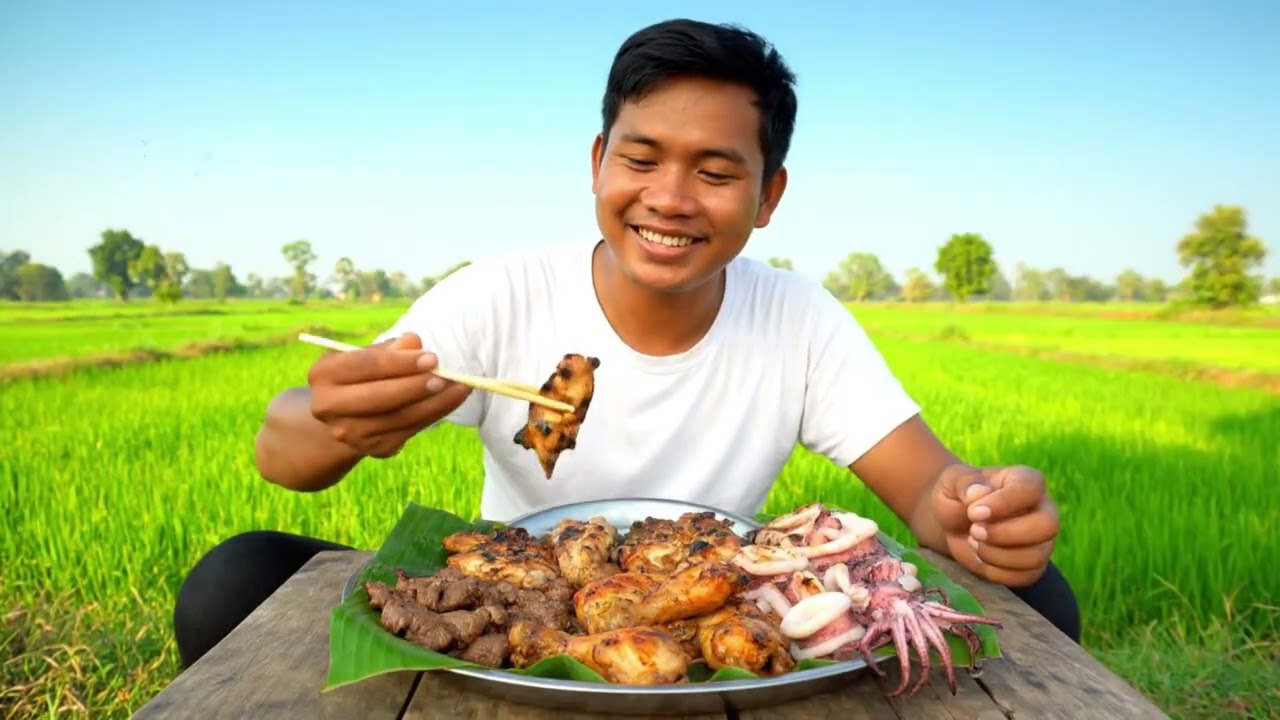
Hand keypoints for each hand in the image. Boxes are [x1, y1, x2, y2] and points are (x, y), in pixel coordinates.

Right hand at [306, 332, 471, 457]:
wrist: (348, 415)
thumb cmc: (363, 374)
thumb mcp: (370, 355)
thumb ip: (391, 349)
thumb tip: (414, 342)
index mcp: (323, 374)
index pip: (364, 366)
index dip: (400, 362)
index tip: (431, 357)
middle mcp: (328, 407)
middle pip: (379, 397)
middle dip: (415, 386)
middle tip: (445, 376)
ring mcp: (350, 433)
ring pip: (399, 417)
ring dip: (435, 403)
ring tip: (460, 386)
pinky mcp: (374, 449)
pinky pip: (409, 430)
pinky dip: (434, 414)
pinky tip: (452, 400)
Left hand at [932, 464, 1059, 586]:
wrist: (952, 523)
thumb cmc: (957, 497)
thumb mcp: (952, 482)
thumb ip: (965, 484)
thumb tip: (978, 493)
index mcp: (1026, 480)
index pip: (1029, 489)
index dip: (1002, 503)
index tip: (973, 513)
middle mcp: (1044, 509)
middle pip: (1047, 526)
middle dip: (1004, 534)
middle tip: (973, 531)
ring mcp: (1042, 540)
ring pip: (1036, 556)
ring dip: (996, 555)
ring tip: (973, 542)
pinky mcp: (1034, 565)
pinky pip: (1025, 576)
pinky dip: (995, 572)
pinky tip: (980, 557)